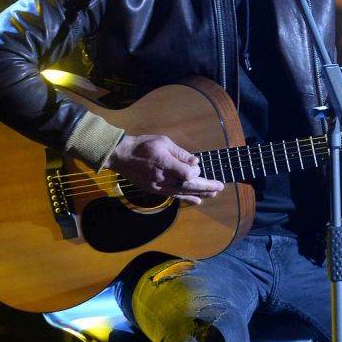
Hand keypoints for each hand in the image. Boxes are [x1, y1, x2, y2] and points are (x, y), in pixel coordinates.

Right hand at [108, 134, 222, 204]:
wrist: (121, 156)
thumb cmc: (143, 145)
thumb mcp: (163, 142)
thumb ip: (180, 153)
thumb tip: (196, 162)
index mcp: (165, 164)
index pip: (187, 174)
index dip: (195, 171)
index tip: (196, 165)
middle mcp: (162, 179)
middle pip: (188, 186)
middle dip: (206, 187)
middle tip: (220, 187)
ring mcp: (158, 187)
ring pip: (182, 193)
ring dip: (199, 193)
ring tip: (213, 194)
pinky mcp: (154, 190)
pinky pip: (174, 196)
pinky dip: (186, 198)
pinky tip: (197, 200)